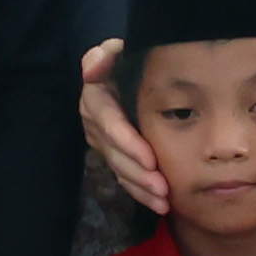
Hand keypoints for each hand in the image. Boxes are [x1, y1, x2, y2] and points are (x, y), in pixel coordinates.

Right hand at [77, 41, 164, 214]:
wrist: (136, 70)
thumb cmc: (132, 58)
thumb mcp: (119, 50)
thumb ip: (106, 54)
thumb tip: (92, 70)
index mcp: (97, 97)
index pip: (108, 122)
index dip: (127, 142)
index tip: (151, 159)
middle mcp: (95, 122)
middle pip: (114, 152)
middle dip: (137, 172)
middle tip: (162, 187)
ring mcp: (104, 141)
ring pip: (120, 169)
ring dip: (140, 188)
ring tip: (164, 200)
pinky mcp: (115, 155)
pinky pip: (125, 177)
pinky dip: (142, 192)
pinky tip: (160, 204)